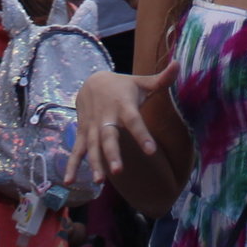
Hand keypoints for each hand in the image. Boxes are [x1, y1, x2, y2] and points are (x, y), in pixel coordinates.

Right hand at [68, 67, 169, 184]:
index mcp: (124, 106)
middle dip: (113, 154)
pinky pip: (76, 151)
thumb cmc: (124, 86)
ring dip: (95, 163)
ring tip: (99, 181)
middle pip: (109, 137)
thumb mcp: (141, 82)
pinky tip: (69, 181)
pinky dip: (71, 165)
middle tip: (119, 171)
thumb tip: (178, 64)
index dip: (142, 135)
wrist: (92, 81)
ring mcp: (92, 127)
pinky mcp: (82, 133)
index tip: (151, 151)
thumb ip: (162, 79)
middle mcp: (106, 118)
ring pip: (93, 146)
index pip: (134, 121)